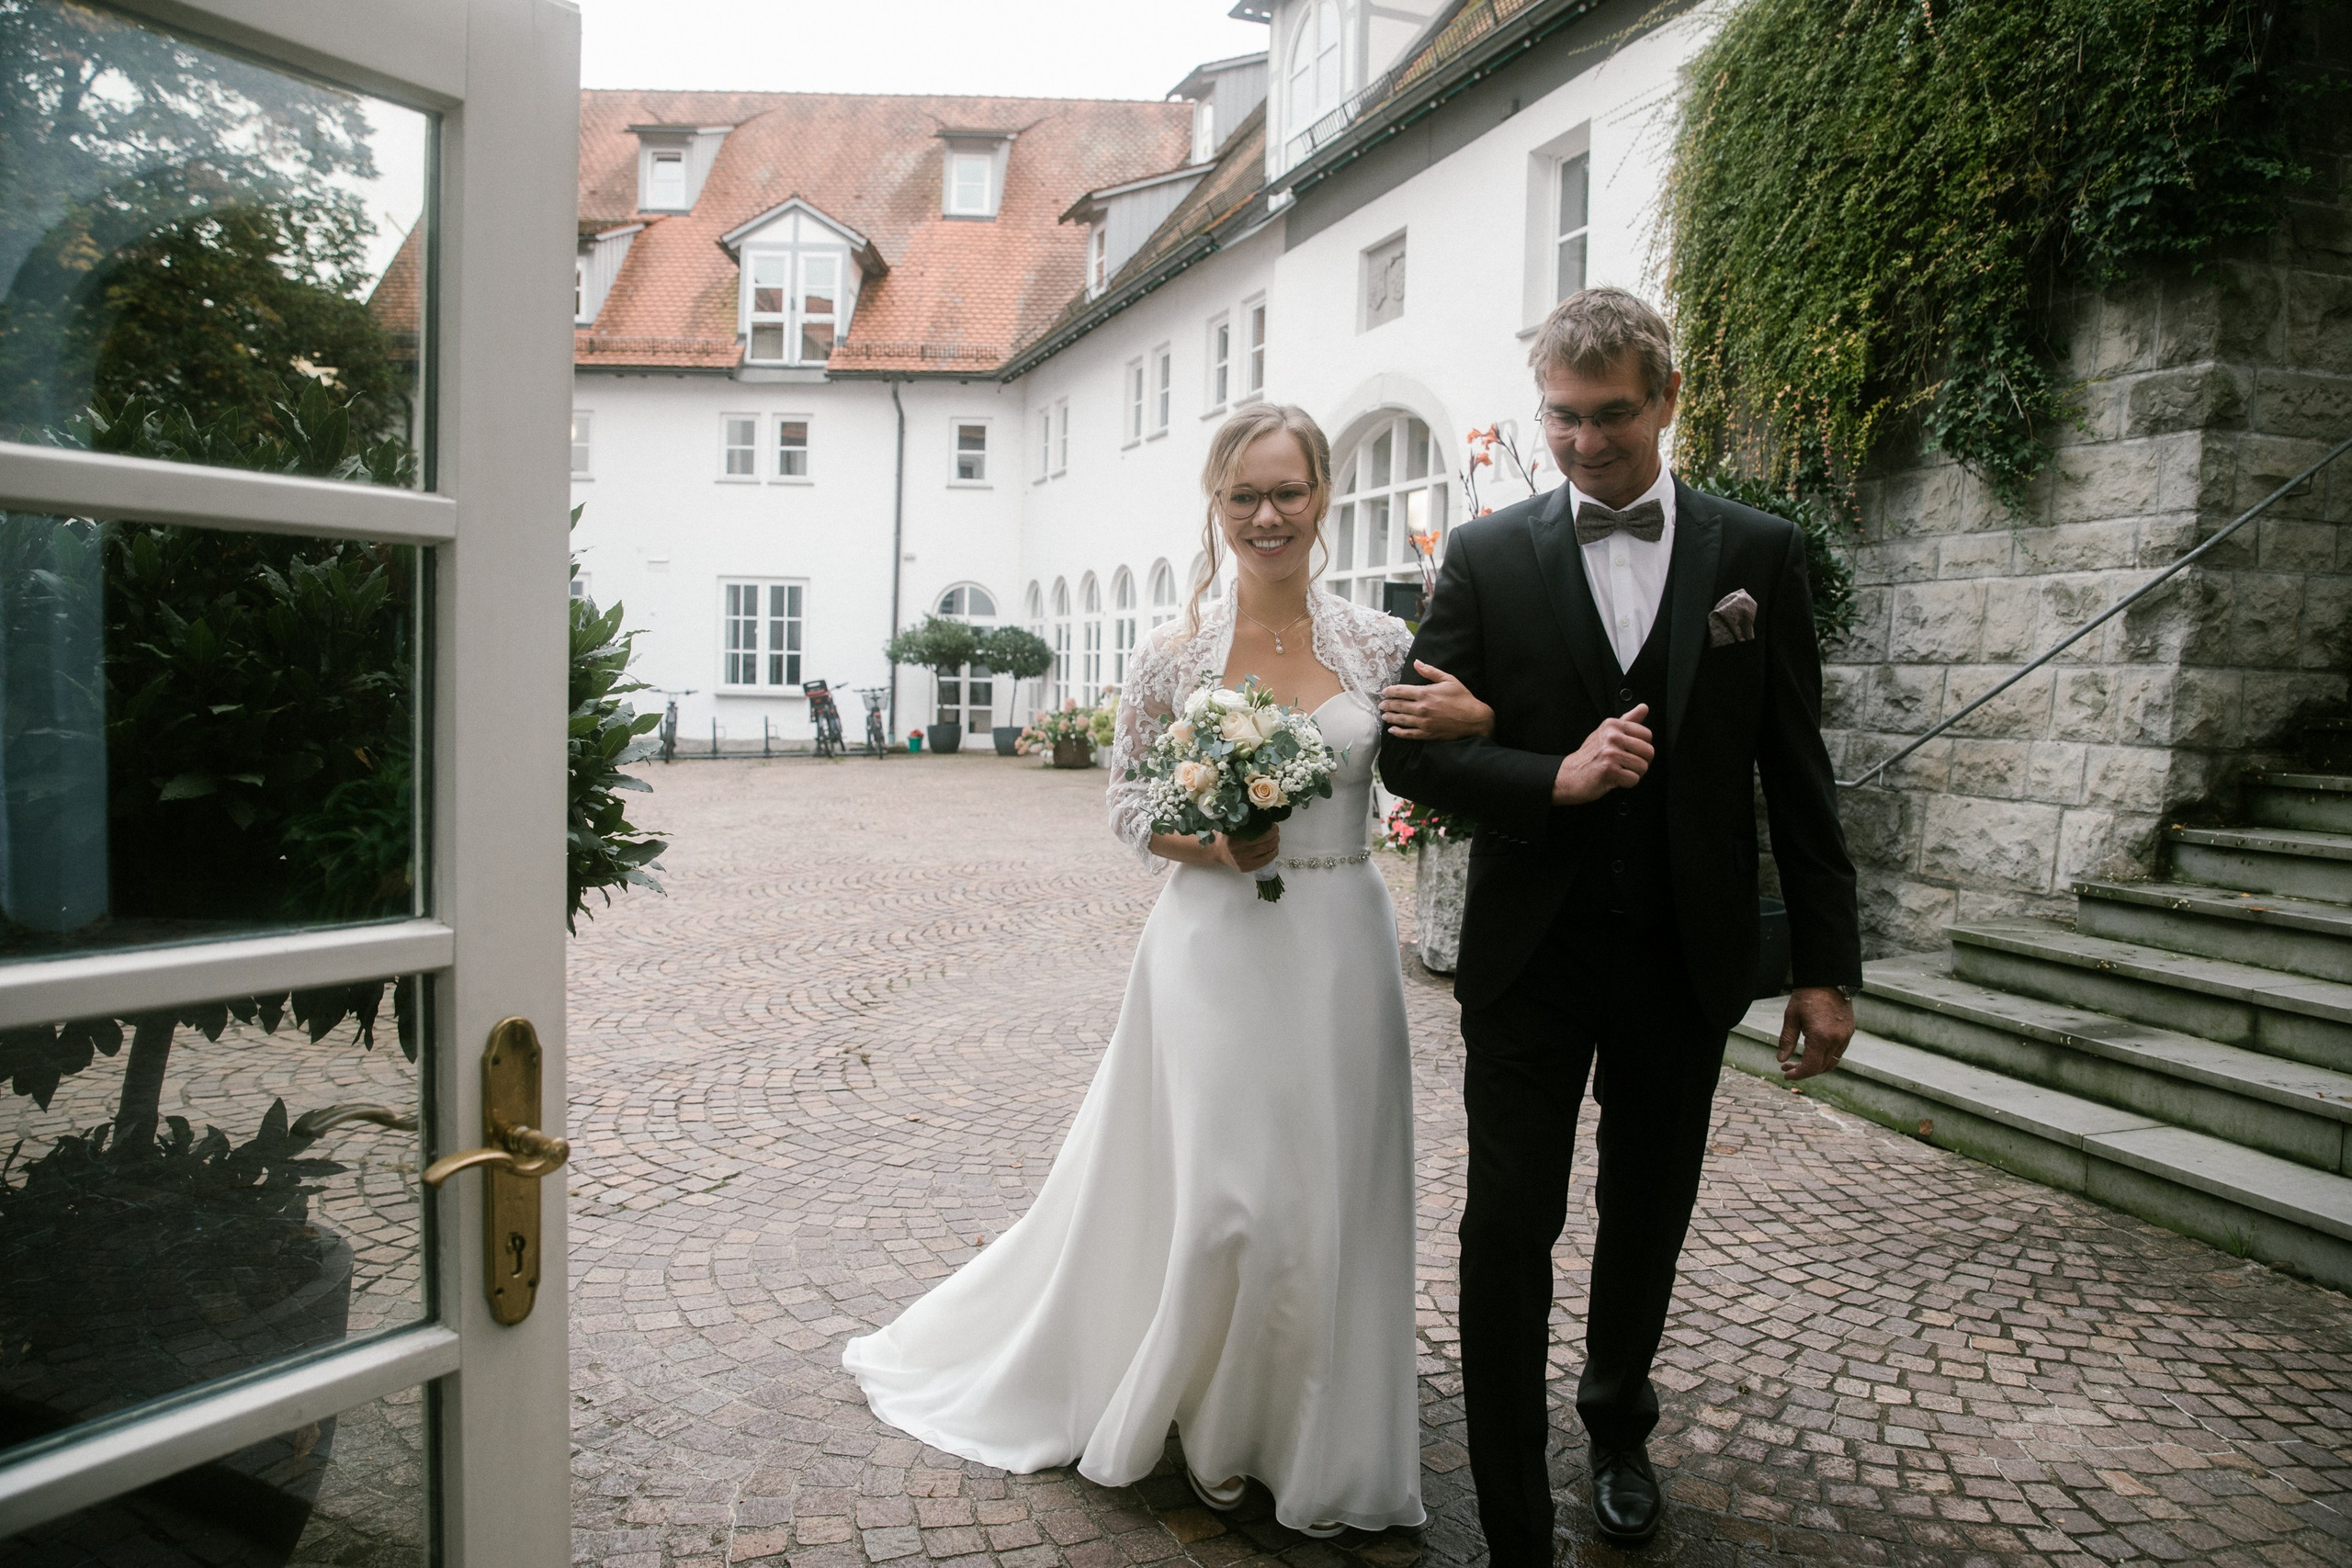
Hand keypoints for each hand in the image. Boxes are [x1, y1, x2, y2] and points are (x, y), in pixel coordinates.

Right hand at [1212, 827, 1278, 873]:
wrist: (1217, 852)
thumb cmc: (1226, 836)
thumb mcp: (1230, 826)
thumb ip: (1242, 821)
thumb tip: (1261, 814)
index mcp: (1234, 840)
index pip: (1257, 834)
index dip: (1269, 830)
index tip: (1273, 824)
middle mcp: (1238, 852)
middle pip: (1264, 843)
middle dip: (1274, 836)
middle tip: (1276, 830)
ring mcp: (1242, 861)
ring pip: (1266, 852)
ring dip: (1275, 844)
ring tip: (1276, 838)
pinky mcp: (1246, 868)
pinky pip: (1265, 861)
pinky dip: (1272, 854)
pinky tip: (1274, 848)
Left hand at [1380, 661, 1495, 740]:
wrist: (1474, 719)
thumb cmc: (1462, 697)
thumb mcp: (1448, 680)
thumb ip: (1430, 671)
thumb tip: (1416, 662)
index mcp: (1425, 693)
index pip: (1401, 691)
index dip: (1390, 691)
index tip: (1384, 692)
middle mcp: (1421, 708)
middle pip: (1398, 706)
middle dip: (1387, 704)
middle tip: (1381, 705)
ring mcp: (1423, 722)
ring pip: (1401, 720)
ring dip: (1390, 717)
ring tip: (1384, 716)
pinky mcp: (1427, 734)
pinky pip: (1408, 734)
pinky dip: (1398, 733)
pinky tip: (1392, 731)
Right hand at [1551, 704, 1653, 803]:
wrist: (1570, 776)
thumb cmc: (1590, 756)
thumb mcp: (1607, 733)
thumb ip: (1628, 720)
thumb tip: (1644, 707)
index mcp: (1613, 725)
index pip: (1647, 735)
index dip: (1641, 748)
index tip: (1628, 752)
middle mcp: (1611, 736)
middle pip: (1648, 751)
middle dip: (1640, 762)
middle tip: (1624, 764)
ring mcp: (1610, 753)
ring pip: (1643, 767)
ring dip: (1633, 774)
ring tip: (1618, 771)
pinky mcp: (1609, 770)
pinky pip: (1634, 779)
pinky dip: (1626, 783)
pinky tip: (1614, 779)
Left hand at [1777, 986, 1854, 1080]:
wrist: (1828, 978)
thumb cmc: (1806, 996)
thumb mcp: (1791, 1017)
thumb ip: (1786, 1040)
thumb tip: (1781, 1059)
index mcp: (1820, 1037)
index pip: (1810, 1067)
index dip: (1798, 1074)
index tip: (1786, 1074)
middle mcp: (1836, 1039)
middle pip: (1821, 1068)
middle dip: (1804, 1071)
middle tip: (1787, 1066)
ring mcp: (1845, 1036)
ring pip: (1832, 1062)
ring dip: (1816, 1066)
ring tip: (1799, 1061)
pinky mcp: (1849, 1031)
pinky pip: (1838, 1052)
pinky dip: (1826, 1057)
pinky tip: (1813, 1051)